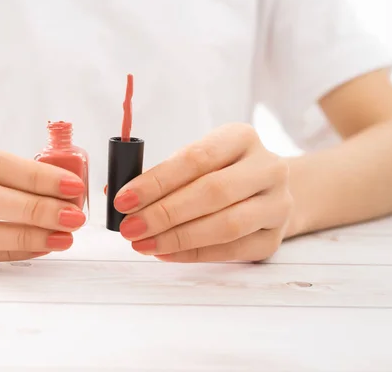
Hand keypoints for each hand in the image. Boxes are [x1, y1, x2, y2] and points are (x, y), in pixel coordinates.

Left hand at [113, 123, 293, 261]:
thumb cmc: (222, 173)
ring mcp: (277, 204)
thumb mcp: (198, 161)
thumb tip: (115, 193)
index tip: (123, 199)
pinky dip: (194, 254)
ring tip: (143, 244)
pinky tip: (165, 253)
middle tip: (129, 228)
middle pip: (213, 192)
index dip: (156, 181)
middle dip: (164, 213)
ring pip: (226, 225)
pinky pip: (232, 251)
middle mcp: (268, 168)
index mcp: (242, 137)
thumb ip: (161, 175)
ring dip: (178, 237)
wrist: (271, 192)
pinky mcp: (274, 238)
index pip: (196, 158)